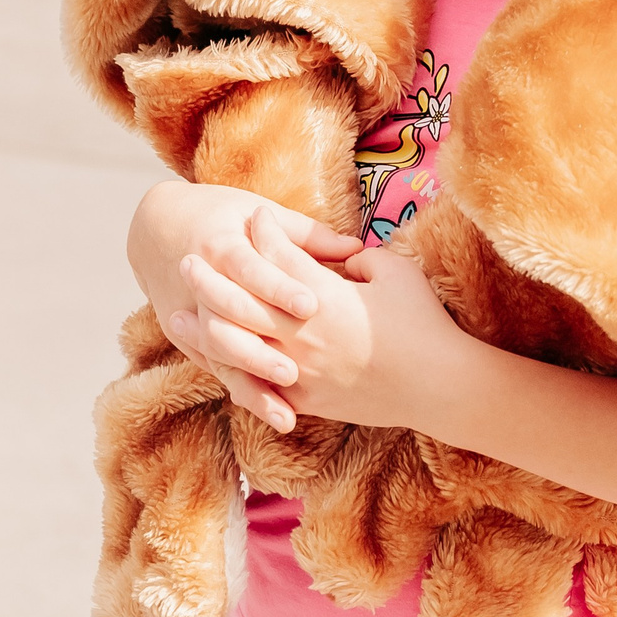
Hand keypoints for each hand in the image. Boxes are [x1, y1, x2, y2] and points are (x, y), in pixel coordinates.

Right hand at [126, 181, 358, 415]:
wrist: (158, 227)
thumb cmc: (222, 216)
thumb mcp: (260, 214)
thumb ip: (307, 235)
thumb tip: (357, 248)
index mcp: (222, 244)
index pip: (252, 270)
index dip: (280, 288)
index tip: (312, 305)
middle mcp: (202, 284)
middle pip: (230, 320)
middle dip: (261, 347)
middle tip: (295, 370)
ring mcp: (190, 314)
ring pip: (219, 354)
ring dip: (252, 380)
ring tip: (286, 407)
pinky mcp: (189, 339)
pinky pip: (217, 369)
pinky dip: (244, 392)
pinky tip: (275, 413)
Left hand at [176, 227, 478, 434]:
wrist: (438, 385)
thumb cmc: (422, 322)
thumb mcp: (396, 274)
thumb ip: (361, 258)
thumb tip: (341, 254)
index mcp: (324, 296)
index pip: (279, 258)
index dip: (264, 233)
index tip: (254, 217)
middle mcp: (302, 333)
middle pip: (241, 302)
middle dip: (212, 277)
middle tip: (189, 257)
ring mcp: (300, 370)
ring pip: (237, 349)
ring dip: (205, 328)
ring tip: (178, 312)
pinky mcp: (304, 399)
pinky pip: (256, 385)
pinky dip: (230, 371)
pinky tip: (215, 362)